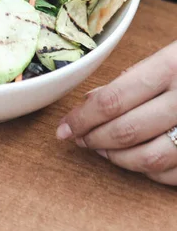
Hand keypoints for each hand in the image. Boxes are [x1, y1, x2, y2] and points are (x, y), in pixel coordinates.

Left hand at [57, 42, 176, 185]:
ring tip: (102, 150)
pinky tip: (136, 161)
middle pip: (126, 131)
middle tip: (79, 138)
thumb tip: (91, 101)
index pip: (112, 100)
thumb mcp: (170, 55)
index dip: (81, 119)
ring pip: (149, 160)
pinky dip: (149, 173)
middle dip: (94, 139)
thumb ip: (133, 77)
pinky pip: (175, 175)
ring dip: (118, 159)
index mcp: (171, 67)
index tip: (63, 128)